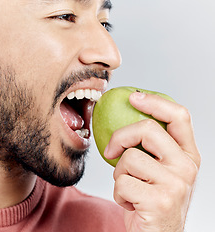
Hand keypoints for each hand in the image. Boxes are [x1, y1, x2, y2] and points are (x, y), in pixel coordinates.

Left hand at [104, 92, 200, 231]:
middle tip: (111, 150)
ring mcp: (176, 184)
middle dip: (120, 137)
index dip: (155, 101)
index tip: (133, 96)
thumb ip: (152, 149)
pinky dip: (118, 193)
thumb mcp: (159, 172)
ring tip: (130, 189)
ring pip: (129, 159)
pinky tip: (130, 203)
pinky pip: (121, 182)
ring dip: (119, 174)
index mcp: (188, 156)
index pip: (179, 116)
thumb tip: (124, 118)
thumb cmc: (152, 202)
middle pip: (147, 129)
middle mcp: (187, 167)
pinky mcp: (159, 200)